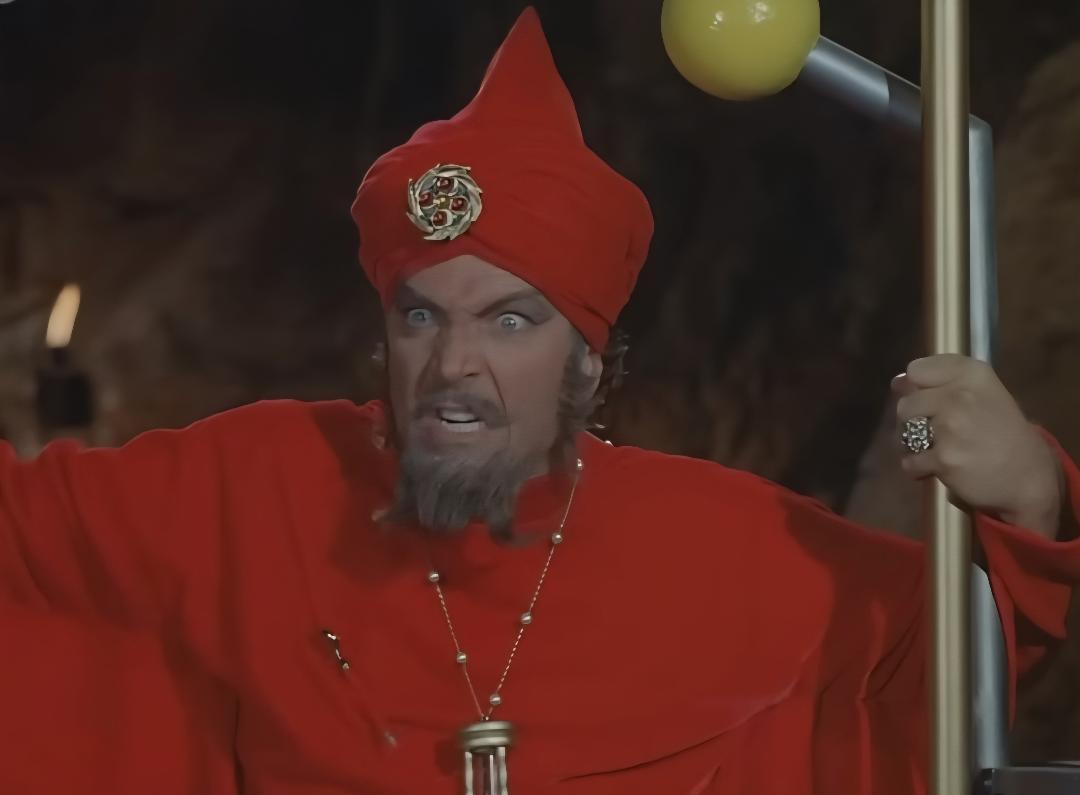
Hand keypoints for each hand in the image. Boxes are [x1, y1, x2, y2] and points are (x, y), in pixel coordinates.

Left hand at [893, 354, 1063, 539]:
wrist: (1028, 476)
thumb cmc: (1001, 433)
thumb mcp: (982, 394)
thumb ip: (941, 383)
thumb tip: (896, 381)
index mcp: (972, 373)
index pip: (916, 370)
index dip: (917, 389)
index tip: (934, 403)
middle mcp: (960, 394)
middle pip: (905, 404)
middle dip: (913, 422)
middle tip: (937, 434)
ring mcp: (951, 426)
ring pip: (903, 433)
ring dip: (913, 446)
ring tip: (938, 451)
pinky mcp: (944, 457)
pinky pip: (909, 462)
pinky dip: (918, 469)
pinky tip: (941, 468)